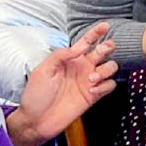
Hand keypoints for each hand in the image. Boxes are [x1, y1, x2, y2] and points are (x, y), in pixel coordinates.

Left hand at [12, 23, 117, 145]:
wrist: (36, 120)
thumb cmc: (35, 95)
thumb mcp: (43, 70)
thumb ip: (60, 55)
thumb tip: (78, 47)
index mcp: (68, 59)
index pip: (85, 42)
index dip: (96, 33)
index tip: (104, 25)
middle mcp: (81, 68)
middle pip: (102, 52)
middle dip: (106, 48)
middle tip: (100, 52)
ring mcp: (87, 82)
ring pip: (110, 68)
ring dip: (105, 70)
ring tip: (91, 79)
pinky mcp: (92, 96)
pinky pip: (109, 86)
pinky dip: (105, 85)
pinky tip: (93, 89)